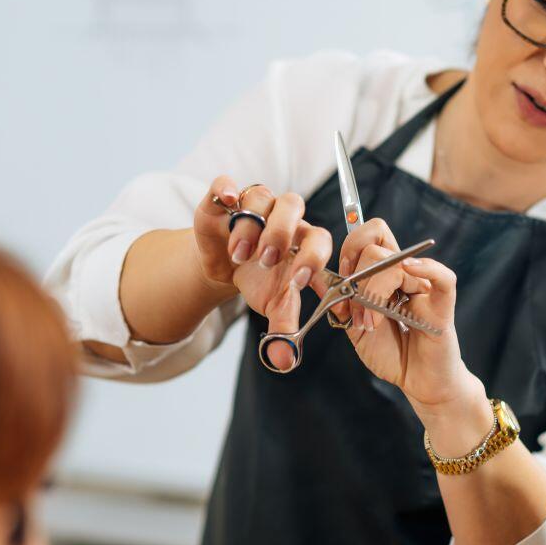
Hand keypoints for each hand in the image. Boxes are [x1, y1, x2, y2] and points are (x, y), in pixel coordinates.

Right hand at [193, 175, 330, 369]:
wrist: (224, 265)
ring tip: (239, 255)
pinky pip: (227, 183)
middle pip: (294, 206)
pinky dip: (226, 189)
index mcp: (304, 240)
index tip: (298, 283)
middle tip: (266, 260)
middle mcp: (284, 217)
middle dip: (281, 233)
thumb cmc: (259, 279)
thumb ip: (282, 328)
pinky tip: (227, 201)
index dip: (314, 259)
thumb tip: (284, 361)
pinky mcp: (225, 200)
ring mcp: (255, 204)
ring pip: (262, 196)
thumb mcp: (272, 303)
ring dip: (251, 225)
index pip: (320, 240)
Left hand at [336, 219, 482, 417]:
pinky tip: (411, 271)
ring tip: (373, 324)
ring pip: (397, 264)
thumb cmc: (390, 352)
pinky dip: (427, 269)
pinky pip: (442, 277)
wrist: (416, 380)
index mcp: (382, 274)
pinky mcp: (442, 305)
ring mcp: (424, 287)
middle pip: (377, 247)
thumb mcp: (355, 326)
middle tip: (358, 313)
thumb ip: (340, 302)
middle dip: (358, 280)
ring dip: (376, 294)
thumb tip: (316, 276)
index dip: (350, 250)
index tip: (342, 279)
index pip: (369, 236)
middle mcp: (404, 275)